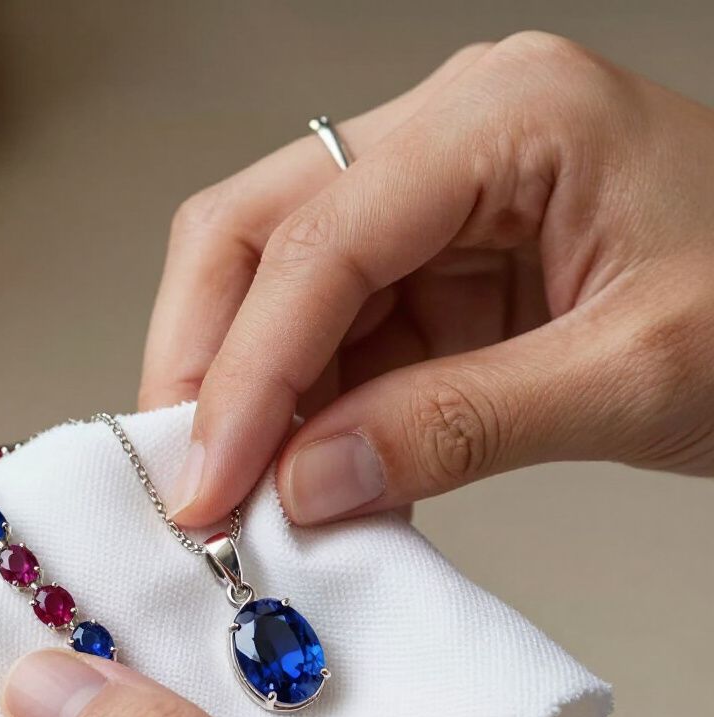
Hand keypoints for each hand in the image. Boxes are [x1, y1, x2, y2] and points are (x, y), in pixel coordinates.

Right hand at [138, 32, 713, 525]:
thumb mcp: (632, 375)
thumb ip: (457, 426)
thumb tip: (309, 482)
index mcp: (506, 116)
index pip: (321, 237)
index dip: (246, 370)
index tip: (209, 480)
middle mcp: (447, 137)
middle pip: (256, 230)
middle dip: (206, 361)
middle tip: (190, 476)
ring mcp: (431, 204)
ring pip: (274, 288)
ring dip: (246, 397)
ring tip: (243, 494)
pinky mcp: (432, 270)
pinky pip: (329, 336)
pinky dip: (300, 412)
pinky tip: (301, 473)